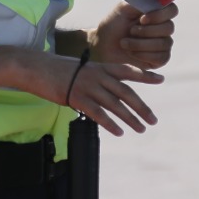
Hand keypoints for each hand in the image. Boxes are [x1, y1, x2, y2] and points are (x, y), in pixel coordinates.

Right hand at [48, 50, 162, 135]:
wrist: (37, 68)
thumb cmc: (58, 70)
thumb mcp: (82, 68)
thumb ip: (98, 78)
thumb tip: (110, 90)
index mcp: (101, 67)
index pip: (128, 70)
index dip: (145, 75)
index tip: (161, 79)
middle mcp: (98, 76)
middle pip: (126, 92)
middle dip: (142, 107)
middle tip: (153, 120)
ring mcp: (88, 87)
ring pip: (115, 105)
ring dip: (130, 118)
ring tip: (141, 129)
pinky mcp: (77, 98)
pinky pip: (98, 113)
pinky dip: (110, 123)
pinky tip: (119, 132)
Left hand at [89, 1, 177, 69]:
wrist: (103, 44)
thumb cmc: (114, 24)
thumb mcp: (124, 8)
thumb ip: (141, 1)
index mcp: (157, 11)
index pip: (172, 10)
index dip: (160, 15)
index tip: (142, 19)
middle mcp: (163, 27)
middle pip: (169, 28)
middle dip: (146, 31)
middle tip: (130, 31)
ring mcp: (163, 43)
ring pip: (164, 43)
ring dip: (140, 44)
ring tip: (124, 43)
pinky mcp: (160, 58)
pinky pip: (161, 57)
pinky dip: (144, 55)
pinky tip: (131, 53)